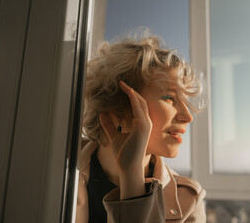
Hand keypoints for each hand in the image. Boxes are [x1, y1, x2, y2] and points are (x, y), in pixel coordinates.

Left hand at [99, 81, 151, 198]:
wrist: (127, 166)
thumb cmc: (124, 153)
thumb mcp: (114, 136)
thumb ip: (110, 125)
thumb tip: (103, 114)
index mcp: (142, 124)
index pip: (138, 106)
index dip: (132, 96)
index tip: (122, 88)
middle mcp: (146, 123)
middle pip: (141, 102)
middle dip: (132, 91)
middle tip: (121, 83)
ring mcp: (146, 124)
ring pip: (140, 102)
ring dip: (132, 92)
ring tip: (122, 84)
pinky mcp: (142, 126)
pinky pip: (138, 108)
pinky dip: (133, 98)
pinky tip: (127, 92)